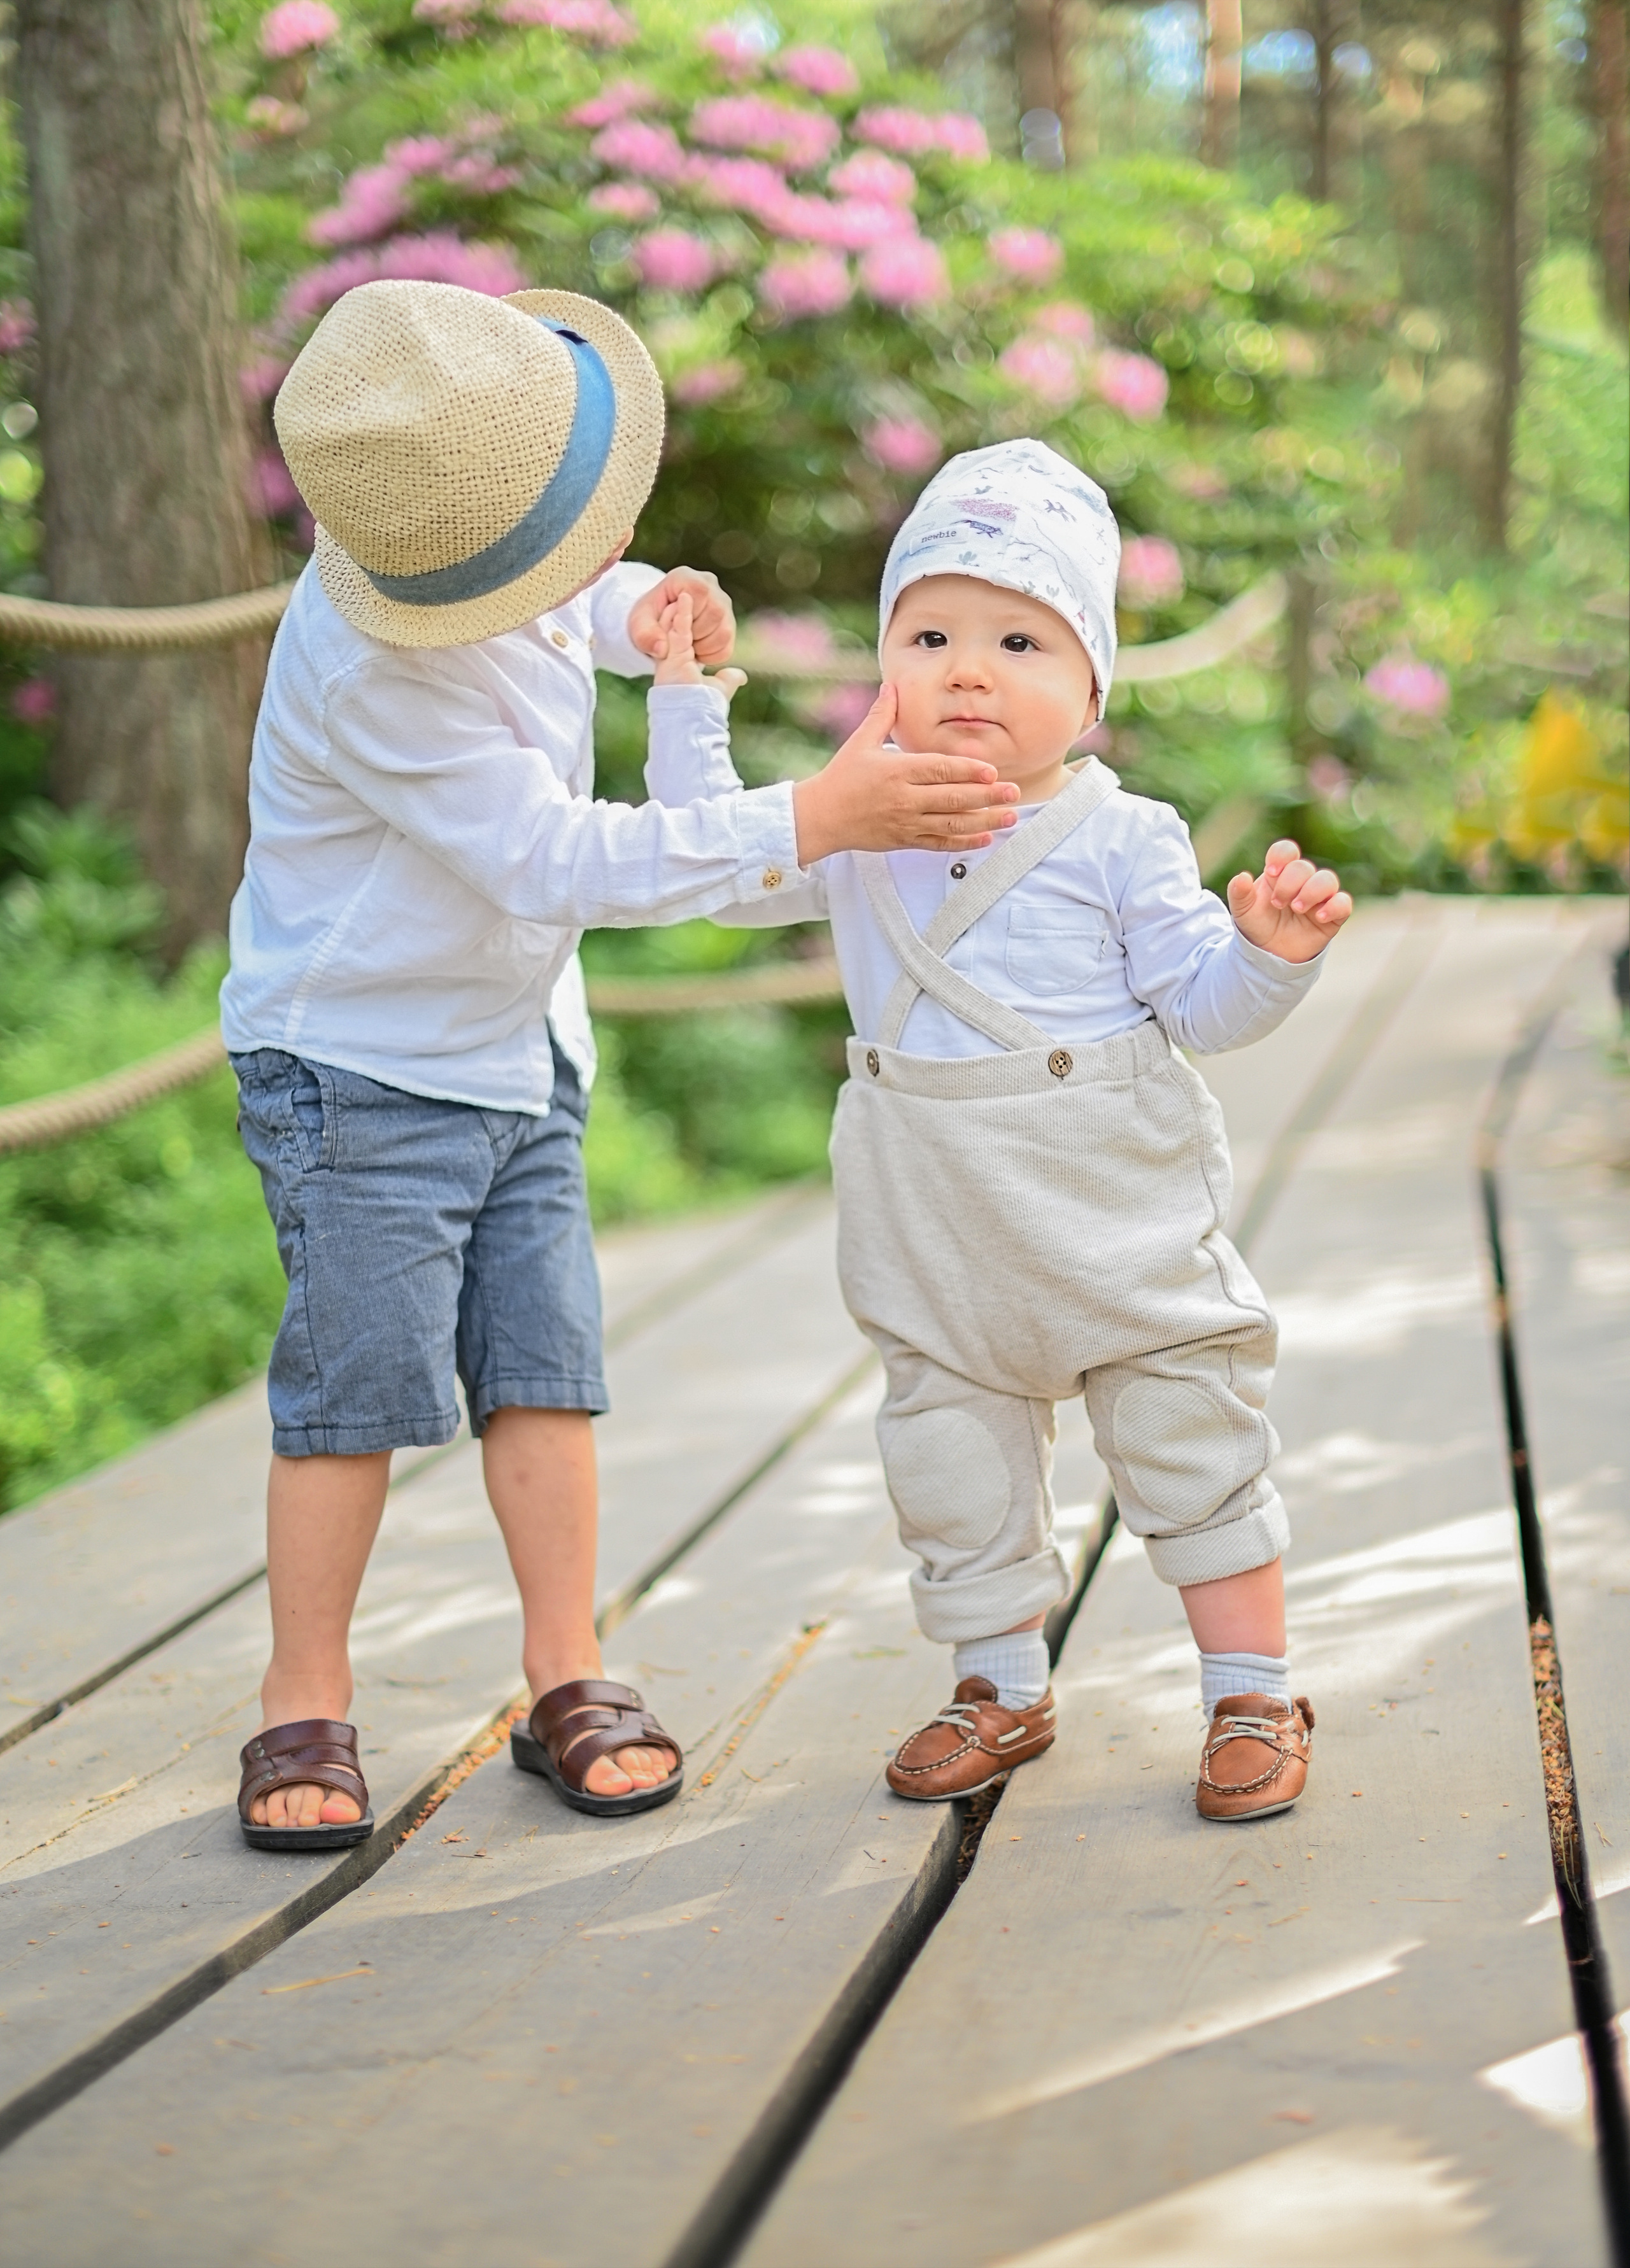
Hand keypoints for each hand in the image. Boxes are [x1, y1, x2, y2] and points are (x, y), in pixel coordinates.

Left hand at [629, 566, 734, 663]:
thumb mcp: (639, 625)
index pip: (701, 592)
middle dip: (695, 634)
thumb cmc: (650, 618)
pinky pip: (727, 647)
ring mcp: (724, 605)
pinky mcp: (729, 623)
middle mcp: (711, 587)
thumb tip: (662, 649)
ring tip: (686, 645)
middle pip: (716, 613)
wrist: (660, 623)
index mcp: (687, 578)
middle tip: (679, 639)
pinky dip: (710, 656)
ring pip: (725, 632)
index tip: (674, 625)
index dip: (689, 615)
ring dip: (703, 647)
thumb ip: (645, 635)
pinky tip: (696, 651)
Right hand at [791, 684, 1020, 864]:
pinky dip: (964, 843)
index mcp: (897, 771)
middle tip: (1014, 791)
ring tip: (1010, 816)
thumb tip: (892, 685)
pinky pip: (939, 843)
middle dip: (987, 796)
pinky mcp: (904, 841)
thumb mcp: (859, 742)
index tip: (992, 771)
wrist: (819, 817)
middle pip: (953, 798)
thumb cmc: (841, 778)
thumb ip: (881, 715)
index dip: (968, 771)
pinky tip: (985, 838)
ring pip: (952, 824)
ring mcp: (906, 822)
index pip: (939, 770)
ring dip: (984, 821)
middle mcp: (904, 798)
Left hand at [1226, 838, 1351, 962]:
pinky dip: (1334, 906)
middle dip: (1289, 884)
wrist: (1270, 954)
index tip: (1271, 872)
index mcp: (1280, 873)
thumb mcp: (1242, 912)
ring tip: (1297, 908)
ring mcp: (1320, 897)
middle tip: (1277, 903)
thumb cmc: (1258, 926)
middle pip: (1304, 867)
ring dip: (1312, 891)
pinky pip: (1344, 903)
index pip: (1287, 850)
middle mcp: (1302, 881)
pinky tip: (1319, 917)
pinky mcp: (1333, 915)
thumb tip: (1242, 877)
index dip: (1282, 856)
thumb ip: (1239, 894)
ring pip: (1328, 879)